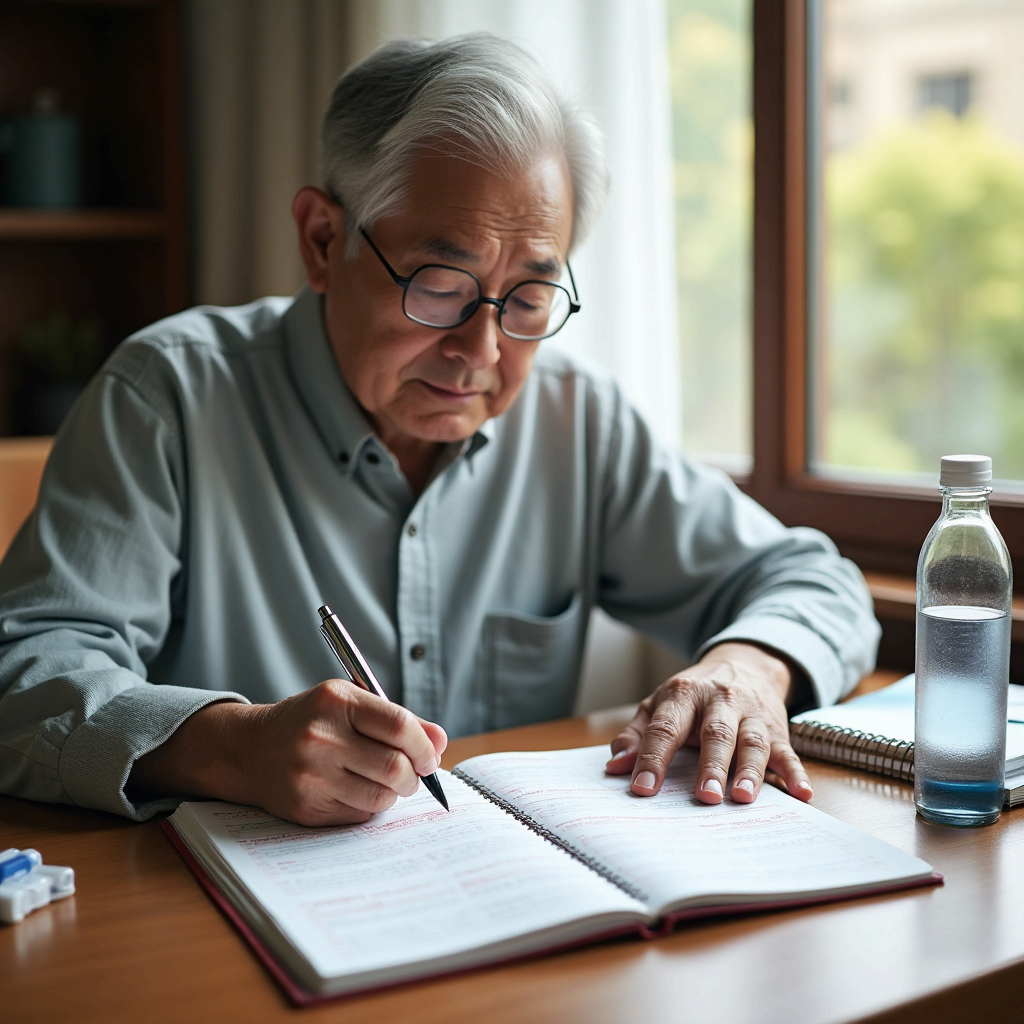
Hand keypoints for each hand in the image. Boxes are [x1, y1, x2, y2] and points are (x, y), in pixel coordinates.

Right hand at [128, 681, 446, 825]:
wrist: (250, 749)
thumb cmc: (311, 721)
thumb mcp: (349, 703)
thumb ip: (397, 719)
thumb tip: (441, 741)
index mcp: (335, 701)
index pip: (398, 725)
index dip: (424, 744)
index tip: (431, 755)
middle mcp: (320, 737)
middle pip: (394, 766)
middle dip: (415, 775)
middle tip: (414, 774)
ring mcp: (310, 775)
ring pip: (381, 796)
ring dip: (395, 793)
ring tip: (388, 782)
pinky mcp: (306, 807)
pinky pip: (359, 814)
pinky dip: (370, 805)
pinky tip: (358, 790)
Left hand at [604, 642, 811, 804]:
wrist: (744, 664)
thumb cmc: (694, 696)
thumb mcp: (660, 704)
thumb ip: (637, 734)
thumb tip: (616, 765)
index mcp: (684, 695)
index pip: (666, 728)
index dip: (653, 758)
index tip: (643, 789)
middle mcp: (720, 701)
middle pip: (716, 733)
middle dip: (711, 765)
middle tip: (705, 796)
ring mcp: (751, 715)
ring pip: (752, 741)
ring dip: (749, 770)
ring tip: (743, 797)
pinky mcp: (777, 730)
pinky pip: (788, 751)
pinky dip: (796, 773)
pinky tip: (800, 793)